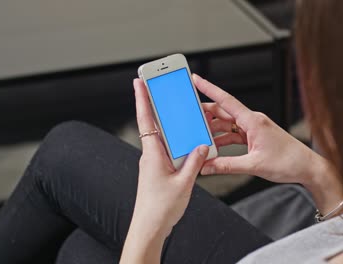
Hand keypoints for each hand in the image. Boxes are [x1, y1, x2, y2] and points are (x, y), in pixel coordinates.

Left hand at [121, 79, 208, 263]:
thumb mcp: (184, 183)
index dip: (142, 99)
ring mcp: (152, 163)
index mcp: (152, 154)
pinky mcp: (156, 171)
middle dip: (154, 104)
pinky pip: (166, 150)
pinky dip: (173, 142)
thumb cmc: (161, 208)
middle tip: (158, 87)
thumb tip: (202, 145)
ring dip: (167, 124)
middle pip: (152, 124)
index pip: (146, 120)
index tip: (140, 82)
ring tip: (177, 112)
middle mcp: (149, 155)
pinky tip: (185, 142)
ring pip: (160, 137)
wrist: (149, 228)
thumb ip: (194, 161)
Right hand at [193, 74, 342, 214]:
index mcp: (253, 121)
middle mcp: (253, 121)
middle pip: (224, 112)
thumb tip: (207, 166)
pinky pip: (234, 134)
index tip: (196, 79)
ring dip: (214, 130)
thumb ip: (226, 166)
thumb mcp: (253, 165)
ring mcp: (254, 129)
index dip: (209, 88)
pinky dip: (223, 140)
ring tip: (199, 135)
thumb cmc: (288, 162)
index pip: (226, 100)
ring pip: (228, 124)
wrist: (307, 168)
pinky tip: (214, 147)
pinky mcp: (256, 137)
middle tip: (189, 114)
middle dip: (205, 113)